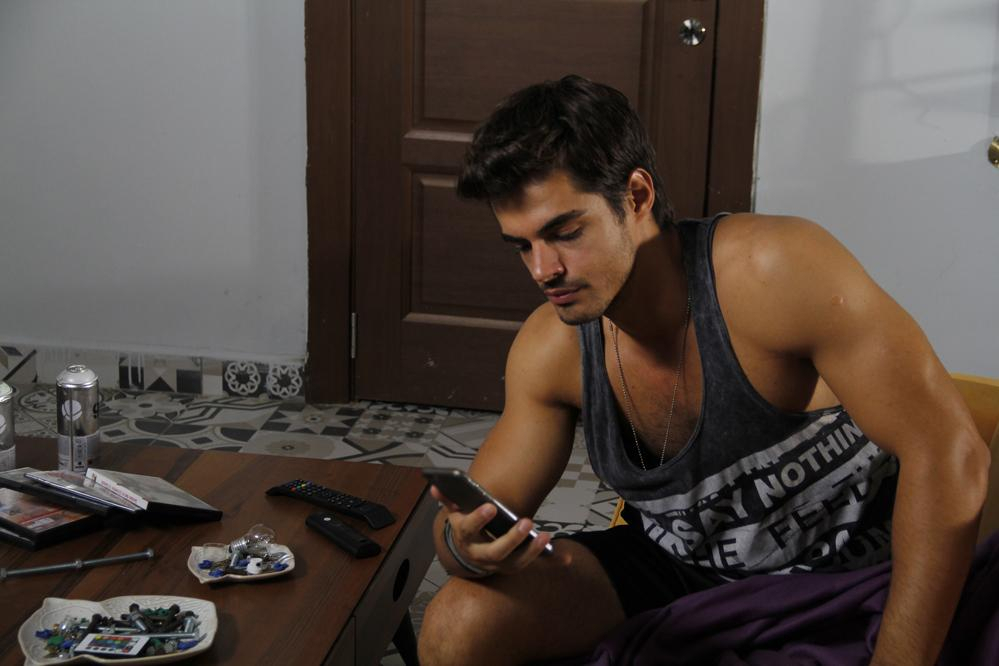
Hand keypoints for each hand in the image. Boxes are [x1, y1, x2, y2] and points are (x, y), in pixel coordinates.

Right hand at [430, 485, 556, 575]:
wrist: (467, 553)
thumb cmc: (466, 526)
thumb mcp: (455, 512)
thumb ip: (449, 499)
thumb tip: (437, 487)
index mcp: (464, 537)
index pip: (469, 529)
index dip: (479, 519)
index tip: (491, 506)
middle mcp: (480, 555)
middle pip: (495, 552)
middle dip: (511, 539)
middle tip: (526, 522)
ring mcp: (498, 564)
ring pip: (515, 563)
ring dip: (531, 551)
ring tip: (545, 536)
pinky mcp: (514, 566)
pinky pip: (533, 566)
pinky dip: (550, 562)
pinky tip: (567, 558)